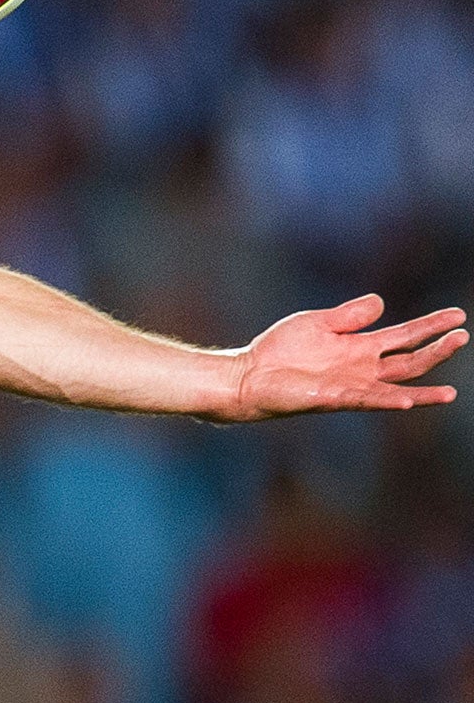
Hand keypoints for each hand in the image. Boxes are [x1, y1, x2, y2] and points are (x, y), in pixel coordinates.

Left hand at [222, 294, 465, 421]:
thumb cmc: (281, 350)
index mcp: (361, 347)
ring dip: (423, 389)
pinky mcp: (334, 398)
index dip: (431, 326)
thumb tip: (382, 301)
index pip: (405, 336)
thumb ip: (350, 315)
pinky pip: (366, 399)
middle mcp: (362, 369)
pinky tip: (407, 400)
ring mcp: (351, 385)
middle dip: (436, 350)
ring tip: (450, 392)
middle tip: (463, 336)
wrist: (250, 374)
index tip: (458, 316)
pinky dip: (387, 399)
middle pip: (409, 360)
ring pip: (395, 386)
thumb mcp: (318, 322)